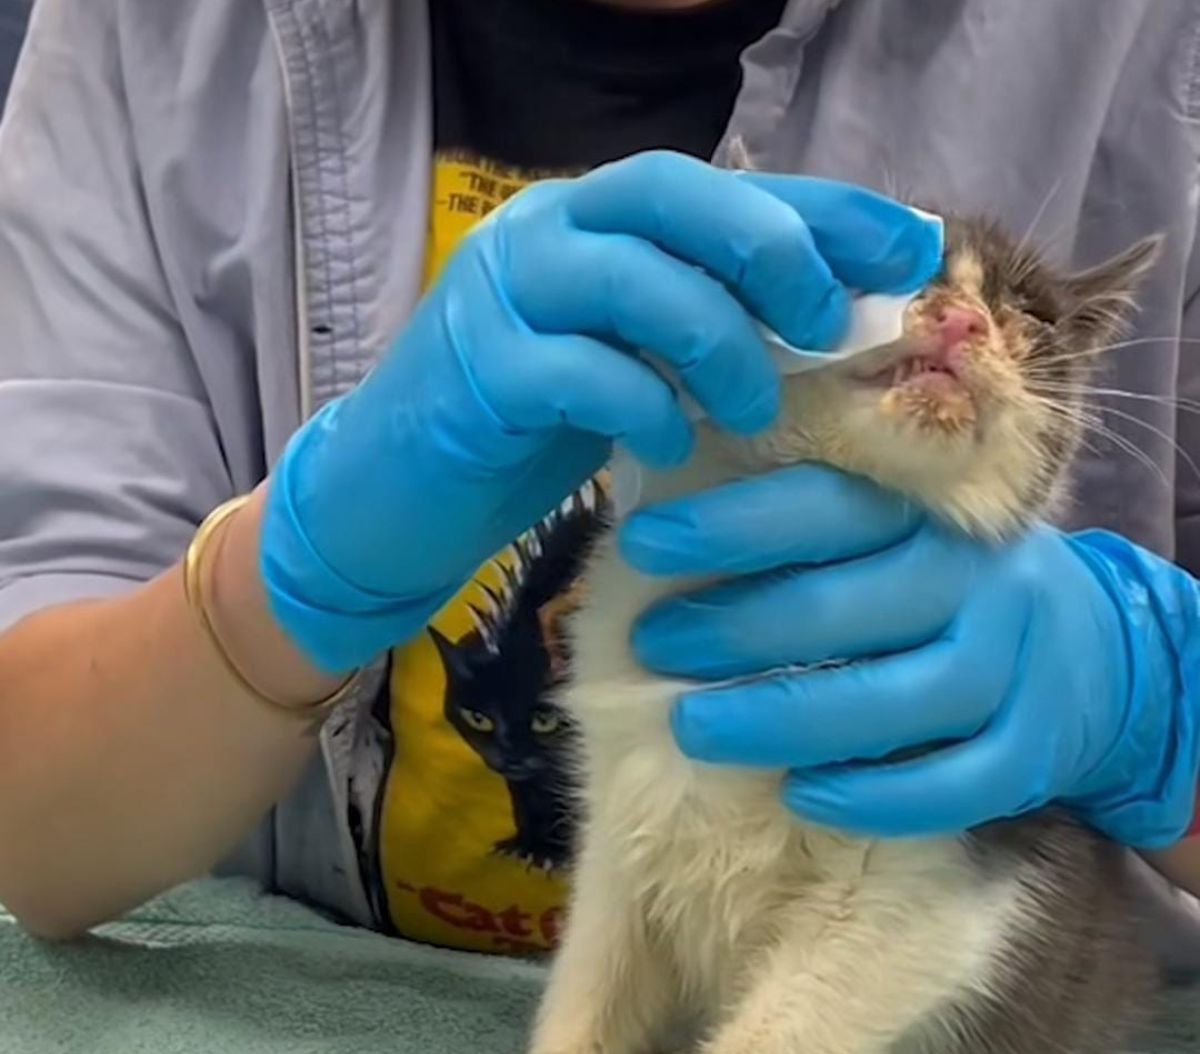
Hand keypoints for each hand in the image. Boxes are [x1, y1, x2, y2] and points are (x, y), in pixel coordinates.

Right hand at [258, 152, 940, 671]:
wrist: (396, 494)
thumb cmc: (529, 429)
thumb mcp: (630, 363)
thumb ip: (703, 326)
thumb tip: (837, 320)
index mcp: (590, 218)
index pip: (718, 185)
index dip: (820, 208)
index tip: (908, 248)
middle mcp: (542, 231)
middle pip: (671, 197)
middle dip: (771, 254)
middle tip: (828, 327)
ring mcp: (500, 296)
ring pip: (630, 277)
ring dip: (718, 342)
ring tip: (758, 411)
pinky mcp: (476, 372)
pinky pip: (580, 372)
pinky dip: (646, 406)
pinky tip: (675, 446)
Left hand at [624, 465, 1199, 848]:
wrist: (1094, 653)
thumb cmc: (944, 586)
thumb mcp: (895, 535)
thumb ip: (808, 531)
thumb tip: (662, 528)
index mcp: (933, 512)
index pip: (826, 506)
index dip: (731, 524)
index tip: (644, 543)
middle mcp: (980, 582)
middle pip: (850, 607)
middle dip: (737, 628)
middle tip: (651, 645)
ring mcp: (1016, 669)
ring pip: (899, 700)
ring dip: (786, 719)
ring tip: (695, 729)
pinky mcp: (1033, 754)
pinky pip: (954, 785)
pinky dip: (876, 797)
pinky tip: (802, 797)